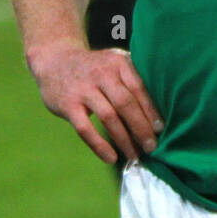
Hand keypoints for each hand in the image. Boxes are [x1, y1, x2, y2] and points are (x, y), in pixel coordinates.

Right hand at [28, 44, 162, 164]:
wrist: (54, 60)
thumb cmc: (95, 69)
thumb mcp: (114, 64)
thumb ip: (134, 81)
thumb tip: (158, 117)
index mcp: (118, 63)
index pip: (139, 88)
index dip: (151, 111)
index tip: (161, 130)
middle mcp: (102, 73)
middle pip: (126, 103)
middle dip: (141, 128)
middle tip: (152, 148)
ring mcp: (83, 88)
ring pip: (109, 117)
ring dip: (124, 140)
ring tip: (135, 156)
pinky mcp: (67, 104)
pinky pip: (85, 128)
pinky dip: (99, 145)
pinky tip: (111, 158)